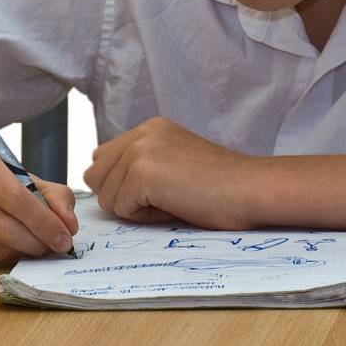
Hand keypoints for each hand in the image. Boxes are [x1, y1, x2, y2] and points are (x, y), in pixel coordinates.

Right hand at [0, 143, 78, 263]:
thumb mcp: (13, 176)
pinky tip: (6, 248)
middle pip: (4, 224)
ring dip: (20, 252)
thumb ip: (50, 195)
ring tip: (33, 248)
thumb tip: (69, 225)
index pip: (16, 196)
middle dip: (36, 241)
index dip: (45, 221)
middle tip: (53, 248)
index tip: (65, 237)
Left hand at [83, 116, 259, 229]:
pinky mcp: (142, 172)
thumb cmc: (221, 187)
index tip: (161, 189)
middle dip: (122, 196)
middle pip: (95, 176)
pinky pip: (120, 209)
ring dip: (134, 208)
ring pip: (105, 196)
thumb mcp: (175, 163)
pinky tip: (174, 204)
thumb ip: (141, 164)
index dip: (123, 184)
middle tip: (166, 197)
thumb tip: (103, 184)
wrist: (249, 189)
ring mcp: (140, 150)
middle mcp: (142, 133)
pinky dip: (144, 217)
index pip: (103, 159)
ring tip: (173, 199)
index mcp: (150, 128)